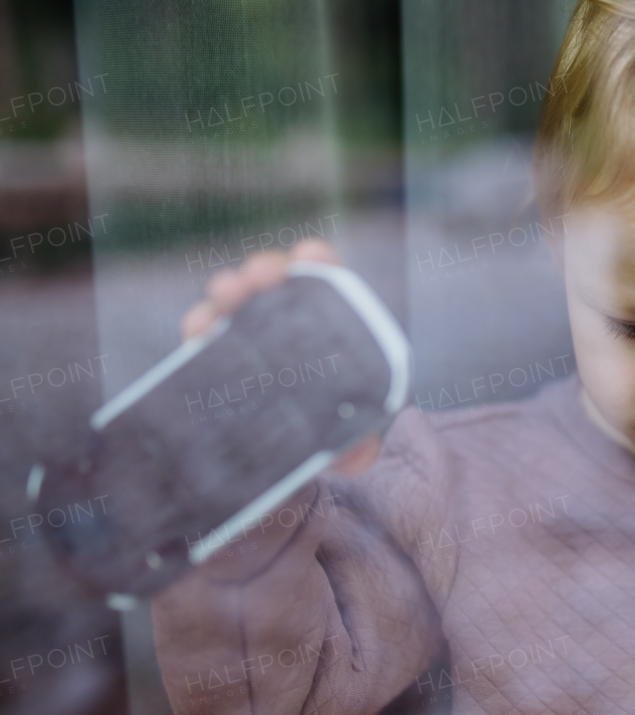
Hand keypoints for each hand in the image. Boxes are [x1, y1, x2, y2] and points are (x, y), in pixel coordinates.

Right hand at [177, 240, 383, 582]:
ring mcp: (244, 340)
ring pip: (233, 305)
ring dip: (229, 293)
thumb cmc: (325, 433)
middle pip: (273, 286)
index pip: (325, 284)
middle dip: (266, 272)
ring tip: (226, 294)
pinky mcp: (211, 362)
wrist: (283, 461)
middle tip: (261, 275)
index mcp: (324, 330)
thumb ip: (358, 446)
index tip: (310, 254)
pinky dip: (198, 329)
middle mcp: (281, 325)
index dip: (318, 264)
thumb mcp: (345, 438)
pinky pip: (201, 338)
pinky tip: (196, 331)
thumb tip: (356, 455)